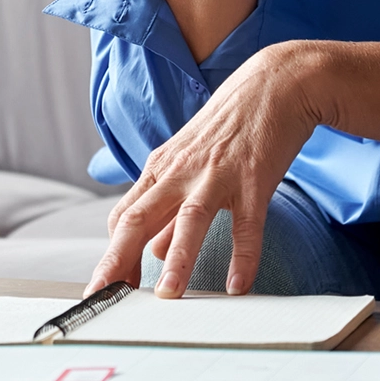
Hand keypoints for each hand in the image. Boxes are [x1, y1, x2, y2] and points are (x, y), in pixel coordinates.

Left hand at [88, 42, 329, 296]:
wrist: (274, 84)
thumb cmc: (229, 127)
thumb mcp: (189, 163)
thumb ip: (169, 208)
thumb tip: (152, 251)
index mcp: (160, 169)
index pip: (123, 217)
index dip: (112, 254)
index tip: (105, 288)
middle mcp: (180, 172)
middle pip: (138, 218)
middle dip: (118, 260)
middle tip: (105, 297)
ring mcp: (217, 174)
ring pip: (188, 220)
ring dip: (176, 259)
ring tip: (168, 296)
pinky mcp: (254, 178)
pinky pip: (247, 224)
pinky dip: (243, 256)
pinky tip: (238, 286)